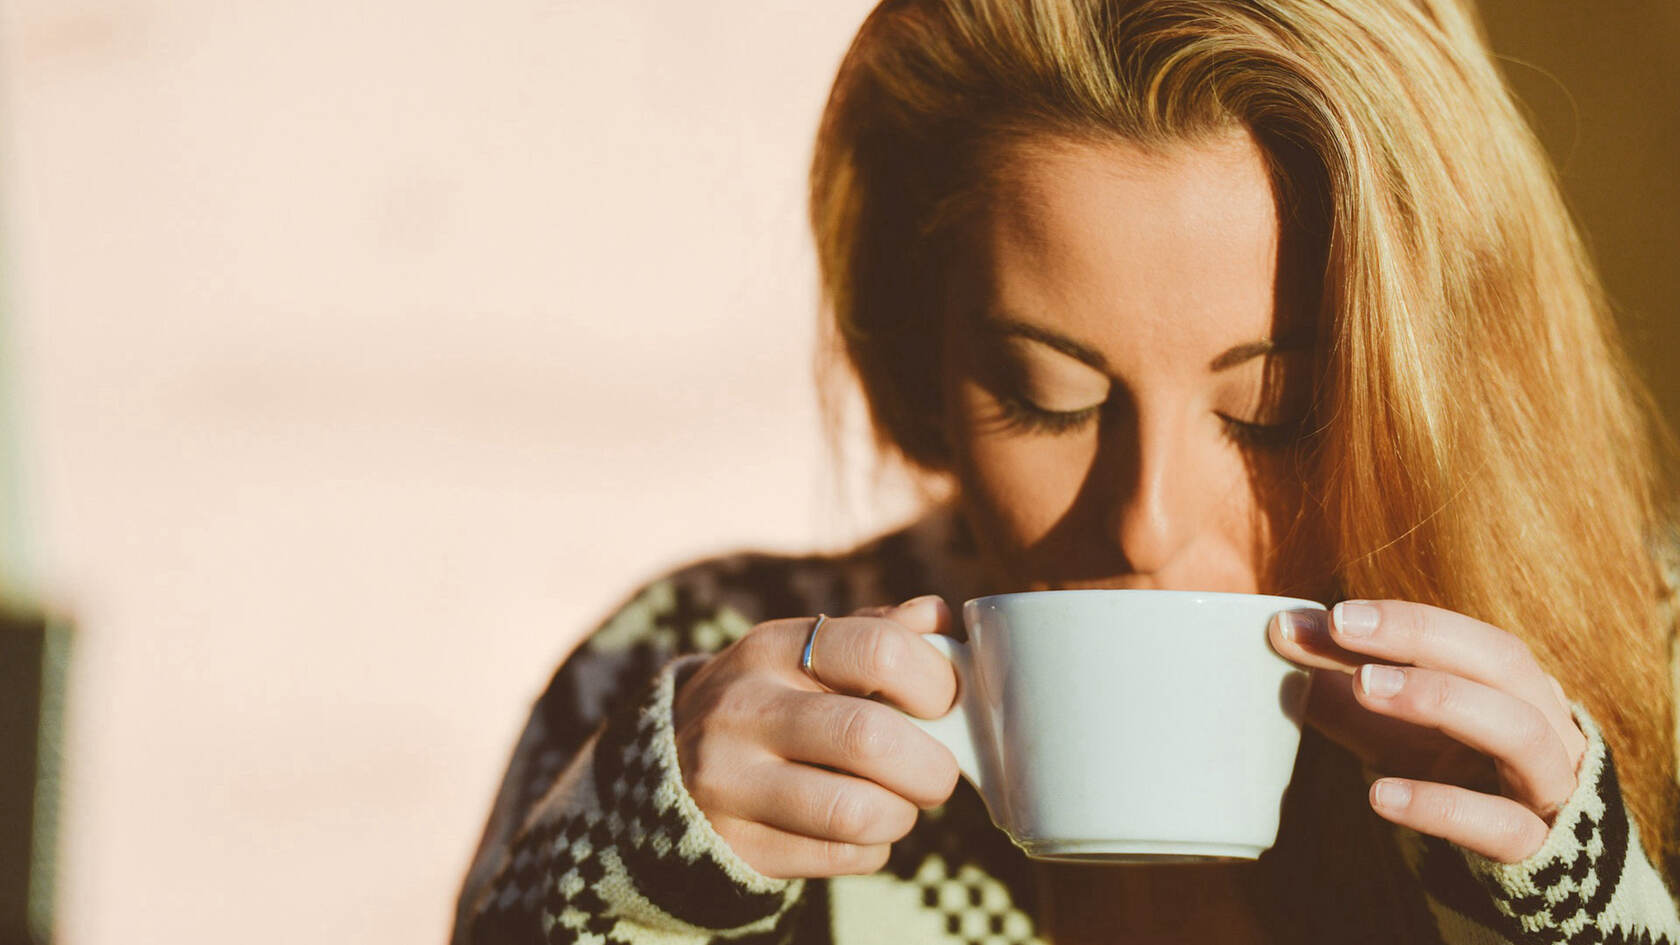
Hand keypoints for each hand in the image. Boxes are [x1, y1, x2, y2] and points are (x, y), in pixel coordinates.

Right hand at [672, 596, 960, 878]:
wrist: (668, 768)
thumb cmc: (771, 701)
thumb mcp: (806, 653)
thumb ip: (875, 632)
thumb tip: (941, 619)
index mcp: (773, 648)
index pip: (879, 650)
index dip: (936, 682)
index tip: (944, 704)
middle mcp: (744, 709)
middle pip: (869, 738)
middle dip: (930, 766)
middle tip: (936, 772)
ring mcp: (730, 782)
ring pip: (855, 812)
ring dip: (901, 814)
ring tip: (897, 803)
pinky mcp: (735, 845)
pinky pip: (837, 857)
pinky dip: (870, 849)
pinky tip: (860, 830)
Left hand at [1268, 599, 1587, 862]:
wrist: (1516, 866)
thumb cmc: (1448, 777)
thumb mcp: (1390, 727)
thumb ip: (1339, 682)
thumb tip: (1280, 631)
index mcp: (1513, 686)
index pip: (1463, 636)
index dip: (1402, 619)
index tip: (1332, 614)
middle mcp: (1545, 723)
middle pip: (1502, 661)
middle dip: (1421, 636)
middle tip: (1342, 626)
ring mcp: (1548, 786)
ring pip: (1518, 731)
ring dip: (1440, 699)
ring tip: (1364, 686)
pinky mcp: (1537, 849)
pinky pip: (1499, 825)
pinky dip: (1441, 806)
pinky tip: (1379, 795)